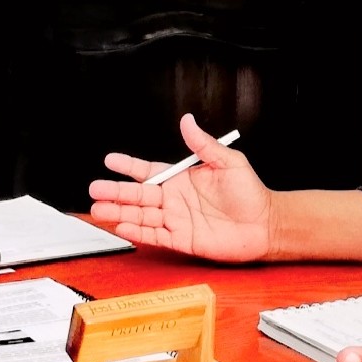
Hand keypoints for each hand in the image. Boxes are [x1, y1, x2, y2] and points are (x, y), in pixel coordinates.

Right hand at [87, 114, 273, 263]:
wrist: (265, 224)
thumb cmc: (250, 193)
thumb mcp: (228, 162)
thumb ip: (204, 145)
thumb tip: (188, 121)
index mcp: (182, 178)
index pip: (149, 171)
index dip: (129, 166)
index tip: (110, 161)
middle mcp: (175, 199)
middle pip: (138, 194)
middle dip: (116, 191)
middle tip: (95, 188)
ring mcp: (176, 219)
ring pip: (141, 215)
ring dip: (120, 212)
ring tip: (99, 209)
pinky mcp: (181, 240)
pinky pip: (155, 235)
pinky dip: (138, 232)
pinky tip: (122, 226)